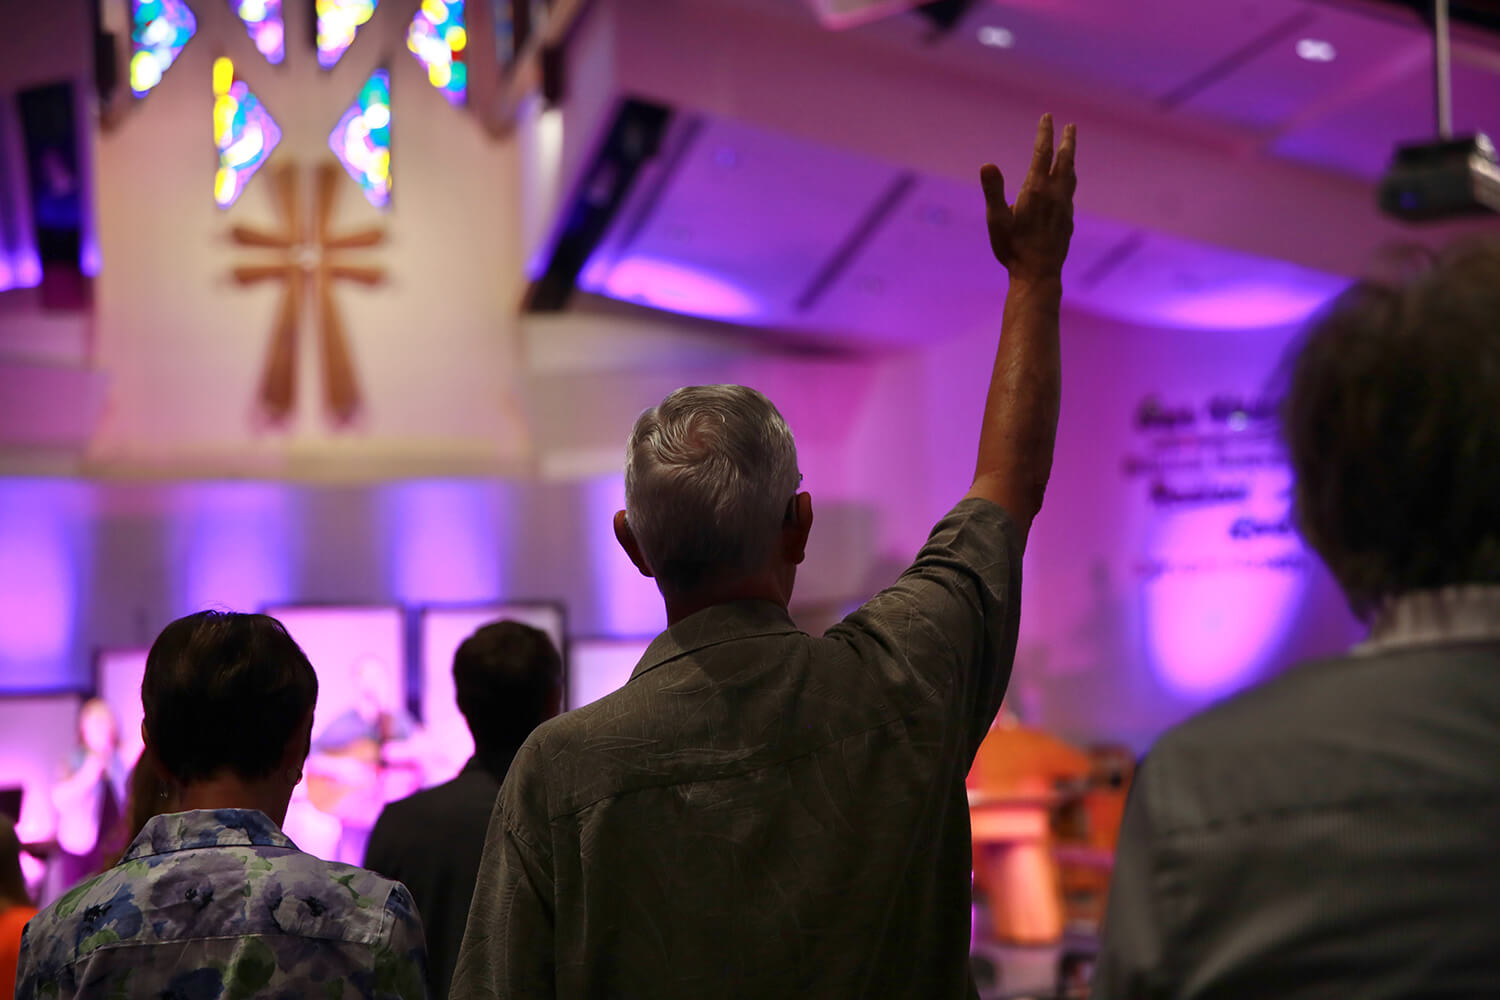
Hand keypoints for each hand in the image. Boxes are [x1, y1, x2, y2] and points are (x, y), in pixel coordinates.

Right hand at [980, 114, 1076, 282]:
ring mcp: (1064, 208)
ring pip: (1071, 177)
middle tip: (1071, 126)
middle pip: (1064, 160)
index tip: (1048, 117)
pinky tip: (1065, 187)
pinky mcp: (1068, 221)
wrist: (1038, 274)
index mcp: (1036, 190)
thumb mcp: (996, 220)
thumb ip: (993, 190)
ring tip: (1070, 152)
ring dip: (1070, 160)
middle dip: (1067, 141)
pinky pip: (1070, 194)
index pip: (1042, 153)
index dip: (1045, 133)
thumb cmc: (1012, 248)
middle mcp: (1055, 195)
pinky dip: (1069, 182)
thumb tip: (987, 165)